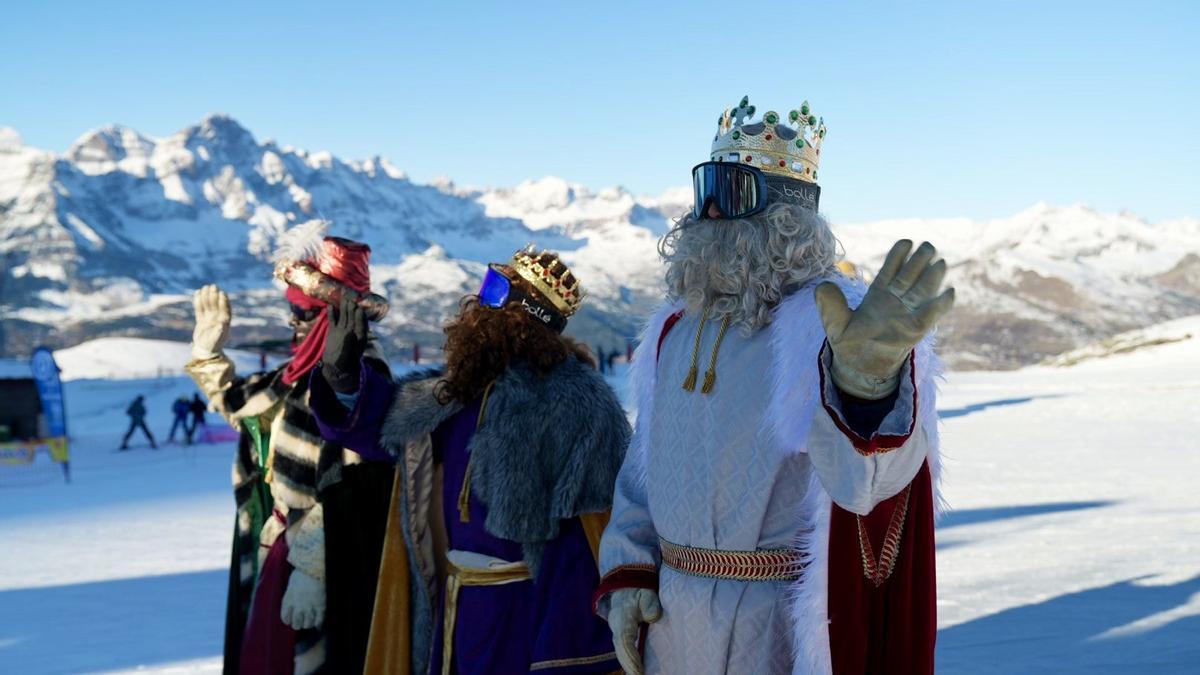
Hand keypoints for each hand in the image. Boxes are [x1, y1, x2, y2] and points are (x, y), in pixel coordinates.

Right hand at [192, 284, 231, 360]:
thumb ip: (219, 333)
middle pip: (216, 305)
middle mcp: (217, 319)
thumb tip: (221, 325)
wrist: (205, 351)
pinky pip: (200, 309)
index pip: (225, 309)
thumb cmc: (213, 346)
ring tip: (205, 287)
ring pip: (208, 306)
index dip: (224, 301)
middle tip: (213, 286)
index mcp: (224, 323)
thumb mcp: (216, 340)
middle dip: (215, 296)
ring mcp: (209, 319)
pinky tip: (197, 293)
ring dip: (206, 297)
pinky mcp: (201, 320)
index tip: (222, 293)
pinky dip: (198, 302)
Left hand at [280, 569, 324, 629]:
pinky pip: (319, 621)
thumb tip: (294, 601)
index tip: (292, 619)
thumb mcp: (291, 585)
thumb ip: (291, 596)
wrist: (314, 569)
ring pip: (308, 624)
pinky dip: (319, 624)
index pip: (285, 618)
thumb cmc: (302, 573)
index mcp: (288, 601)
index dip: (289, 620)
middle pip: (296, 625)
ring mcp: (309, 608)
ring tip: (311, 621)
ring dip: (309, 623)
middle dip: (299, 623)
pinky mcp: (321, 607)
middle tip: (301, 621)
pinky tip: (319, 624)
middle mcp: (297, 607)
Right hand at [321, 293, 367, 393]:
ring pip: (344, 317)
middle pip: (352, 318)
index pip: (360, 324)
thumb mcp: (347, 355)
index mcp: (358, 338)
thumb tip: (350, 333)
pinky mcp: (333, 331)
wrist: (336, 368)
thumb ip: (348, 344)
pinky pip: (333, 321)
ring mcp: (342, 330)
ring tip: (343, 298)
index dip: (360, 316)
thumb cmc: (343, 363)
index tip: (359, 309)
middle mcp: (351, 332)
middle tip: (351, 299)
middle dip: (352, 309)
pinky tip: (329, 306)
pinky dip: (331, 314)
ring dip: (343, 308)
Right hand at [606, 588, 661, 674]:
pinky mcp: (621, 635)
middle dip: (629, 666)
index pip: (624, 640)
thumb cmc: (638, 590)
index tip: (639, 671)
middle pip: (620, 650)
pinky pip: (623, 650)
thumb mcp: (645, 592)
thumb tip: (652, 617)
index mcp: (622, 618)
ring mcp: (617, 632)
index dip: (631, 656)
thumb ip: (650, 603)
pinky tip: (638, 670)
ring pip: (620, 652)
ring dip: (629, 665)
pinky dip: (630, 662)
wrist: (626, 586)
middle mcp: (616, 627)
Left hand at [815, 240, 954, 398]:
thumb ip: (830, 305)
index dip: (898, 256)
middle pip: (910, 276)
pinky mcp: (914, 330)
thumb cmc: (849, 342)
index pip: (890, 270)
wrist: (859, 367)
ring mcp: (906, 313)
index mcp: (877, 294)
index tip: (906, 242)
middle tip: (928, 245)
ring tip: (940, 262)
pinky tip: (949, 292)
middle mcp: (895, 300)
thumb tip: (823, 286)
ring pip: (922, 291)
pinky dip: (940, 305)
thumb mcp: (835, 323)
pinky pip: (929, 315)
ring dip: (932, 277)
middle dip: (919, 260)